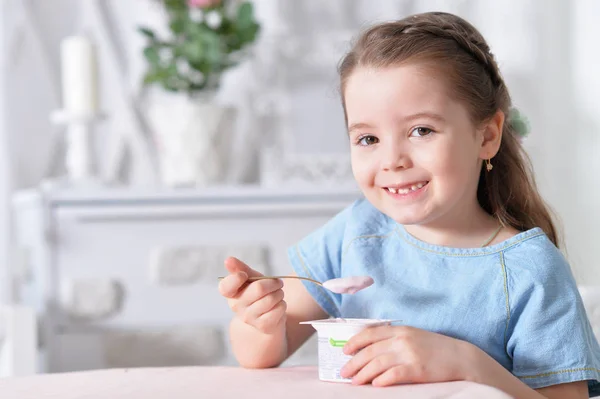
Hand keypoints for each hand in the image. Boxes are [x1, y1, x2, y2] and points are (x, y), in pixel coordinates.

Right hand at [218, 257, 286, 334]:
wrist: (266, 315)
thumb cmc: (257, 292)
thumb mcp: (250, 277)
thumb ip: (240, 268)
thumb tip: (228, 259)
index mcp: (230, 293)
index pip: (226, 287)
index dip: (235, 279)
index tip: (243, 275)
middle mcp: (236, 306)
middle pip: (259, 288)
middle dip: (273, 283)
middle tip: (276, 283)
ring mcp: (249, 318)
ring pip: (271, 299)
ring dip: (279, 293)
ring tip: (277, 295)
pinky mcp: (263, 326)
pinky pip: (279, 309)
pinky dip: (282, 304)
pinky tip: (277, 306)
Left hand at [340, 325, 472, 386]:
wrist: (461, 357)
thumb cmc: (436, 349)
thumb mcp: (413, 336)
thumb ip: (394, 340)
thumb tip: (371, 350)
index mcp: (400, 330)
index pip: (370, 333)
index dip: (354, 342)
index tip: (344, 351)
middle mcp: (402, 340)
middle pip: (370, 351)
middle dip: (354, 362)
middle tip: (344, 372)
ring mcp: (410, 354)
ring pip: (377, 364)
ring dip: (362, 374)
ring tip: (354, 382)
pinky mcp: (417, 369)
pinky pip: (394, 374)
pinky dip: (382, 380)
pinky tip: (375, 385)